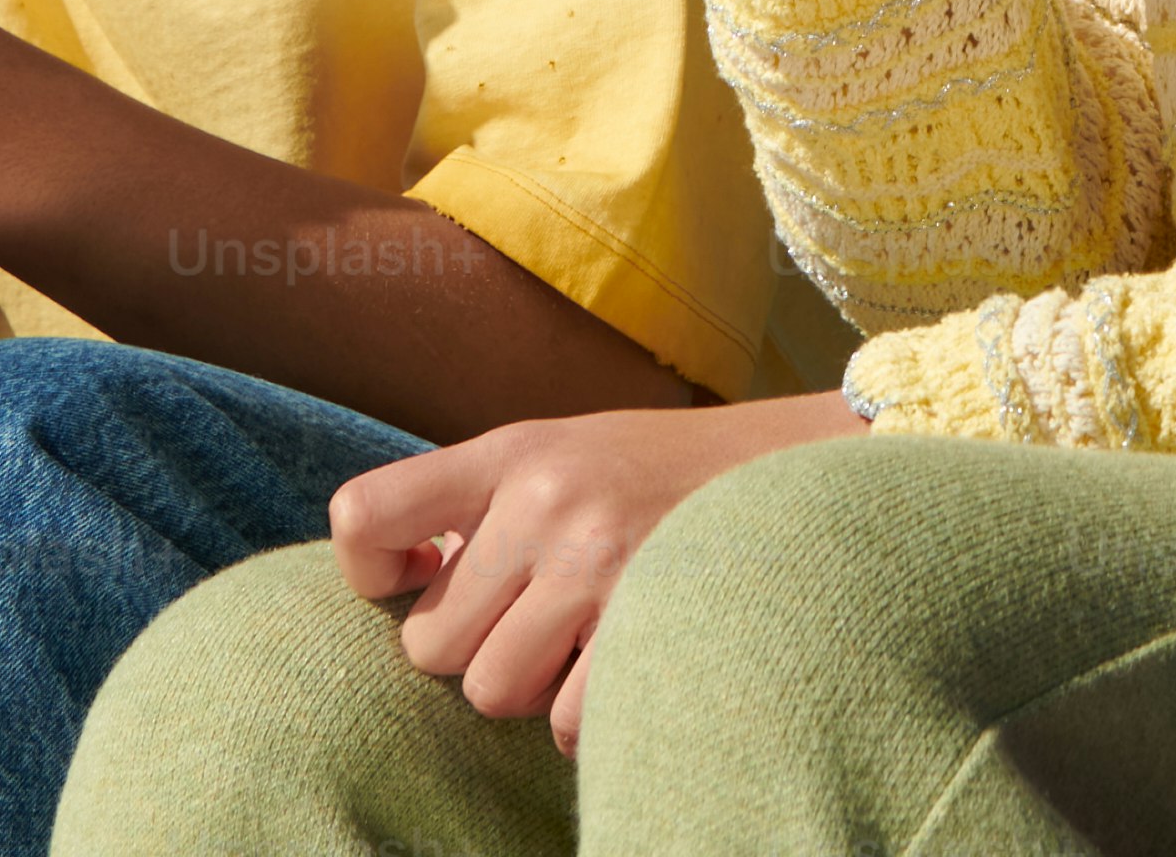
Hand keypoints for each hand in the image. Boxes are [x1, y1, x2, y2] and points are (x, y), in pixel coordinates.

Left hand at [325, 389, 863, 749]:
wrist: (809, 469)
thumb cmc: (666, 479)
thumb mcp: (570, 455)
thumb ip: (487, 510)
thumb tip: (407, 593)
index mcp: (514, 452)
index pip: (365, 514)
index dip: (367, 571)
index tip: (418, 578)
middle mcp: (547, 499)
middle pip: (429, 644)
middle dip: (476, 651)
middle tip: (536, 620)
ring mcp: (599, 562)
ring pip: (491, 693)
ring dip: (534, 689)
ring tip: (586, 640)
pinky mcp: (648, 622)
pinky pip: (566, 723)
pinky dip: (590, 715)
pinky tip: (628, 662)